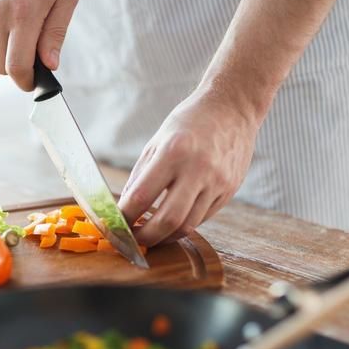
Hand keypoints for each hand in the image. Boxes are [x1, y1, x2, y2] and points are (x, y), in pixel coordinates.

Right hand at [0, 0, 78, 90]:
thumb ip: (56, 34)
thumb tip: (50, 65)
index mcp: (24, 13)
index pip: (16, 67)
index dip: (25, 81)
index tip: (32, 82)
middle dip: (16, 68)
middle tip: (32, 56)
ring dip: (4, 48)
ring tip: (22, 25)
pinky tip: (8, 9)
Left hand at [119, 85, 260, 246]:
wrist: (232, 108)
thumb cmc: (189, 122)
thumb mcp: (157, 141)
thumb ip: (140, 175)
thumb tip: (125, 208)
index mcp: (173, 152)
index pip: (142, 196)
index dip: (125, 217)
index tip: (115, 225)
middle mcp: (198, 169)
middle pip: (168, 220)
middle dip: (146, 237)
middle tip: (133, 240)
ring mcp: (217, 182)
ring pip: (188, 225)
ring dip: (165, 237)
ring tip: (151, 235)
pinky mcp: (229, 191)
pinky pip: (202, 218)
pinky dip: (183, 225)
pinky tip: (172, 222)